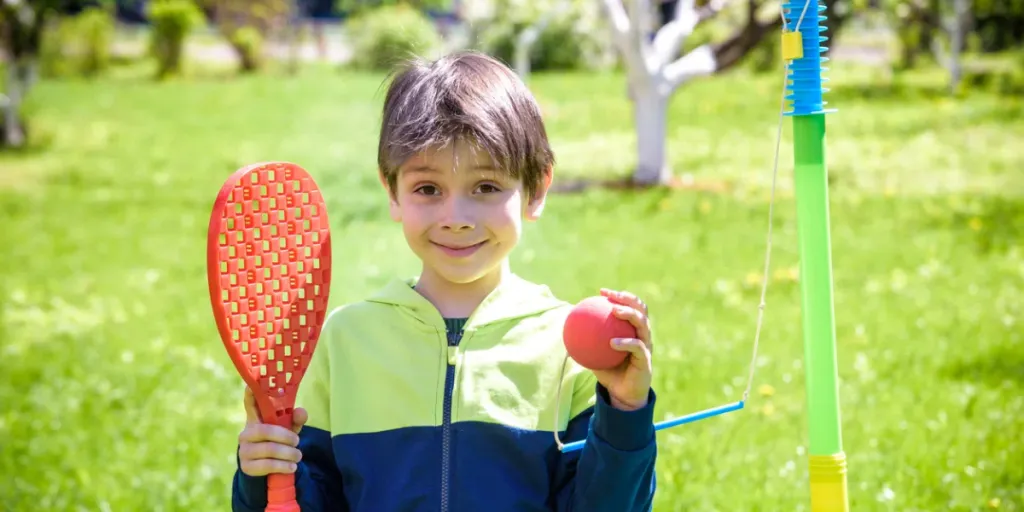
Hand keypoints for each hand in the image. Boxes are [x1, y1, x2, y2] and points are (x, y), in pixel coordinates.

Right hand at [238, 386, 306, 476]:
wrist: (267, 468)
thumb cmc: (278, 442)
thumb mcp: (288, 429)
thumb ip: (295, 419)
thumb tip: (301, 411)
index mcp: (256, 419)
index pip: (250, 404)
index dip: (250, 395)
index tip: (251, 385)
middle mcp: (246, 433)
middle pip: (265, 431)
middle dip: (285, 436)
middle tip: (298, 442)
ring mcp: (244, 450)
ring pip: (268, 449)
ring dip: (287, 453)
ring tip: (298, 456)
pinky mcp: (246, 466)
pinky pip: (266, 465)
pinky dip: (282, 466)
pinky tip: (291, 466)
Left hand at [591, 289, 652, 411]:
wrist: (622, 394)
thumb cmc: (609, 373)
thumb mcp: (595, 355)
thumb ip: (587, 342)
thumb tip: (568, 330)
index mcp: (633, 331)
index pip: (631, 307)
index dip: (620, 296)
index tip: (602, 291)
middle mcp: (643, 335)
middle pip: (641, 310)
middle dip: (628, 299)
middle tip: (612, 296)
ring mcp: (647, 346)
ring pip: (643, 324)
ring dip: (629, 314)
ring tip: (615, 311)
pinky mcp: (646, 360)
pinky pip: (637, 347)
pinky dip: (625, 342)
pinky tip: (612, 342)